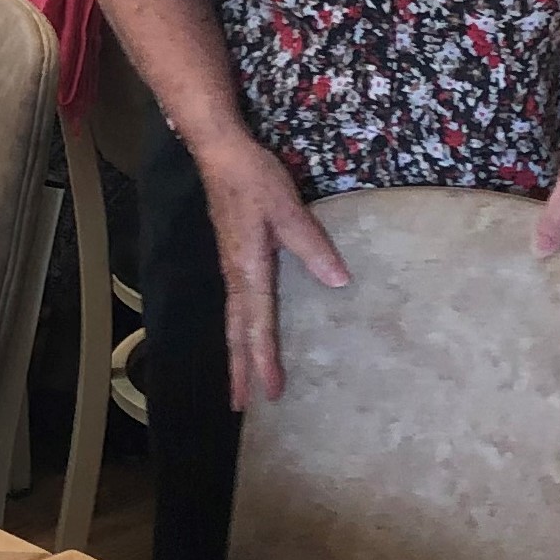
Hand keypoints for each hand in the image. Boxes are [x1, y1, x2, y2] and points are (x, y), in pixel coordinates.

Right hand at [195, 128, 348, 410]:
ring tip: (241, 382)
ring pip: (233, 322)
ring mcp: (232, 269)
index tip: (271, 392)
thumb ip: (312, 246)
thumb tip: (339, 282)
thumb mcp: (287, 209)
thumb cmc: (254, 179)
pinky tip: (246, 335)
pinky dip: (239, 331)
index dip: (265, 360)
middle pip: (236, 333)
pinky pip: (236, 307)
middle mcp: (236, 276)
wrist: (220, 154)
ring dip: (237, 354)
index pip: (258, 326)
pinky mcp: (234, 259)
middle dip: (240, 369)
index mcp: (248, 270)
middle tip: (241, 406)